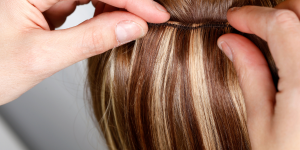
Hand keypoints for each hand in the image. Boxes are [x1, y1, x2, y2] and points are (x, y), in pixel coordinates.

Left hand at [0, 0, 169, 104]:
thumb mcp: (44, 57)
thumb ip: (91, 40)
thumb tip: (133, 26)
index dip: (132, 0)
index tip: (157, 15)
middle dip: (126, 2)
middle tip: (150, 20)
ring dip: (115, 8)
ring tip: (131, 25)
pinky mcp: (49, 3)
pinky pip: (84, 2)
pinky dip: (101, 14)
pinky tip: (108, 25)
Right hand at [217, 0, 299, 148]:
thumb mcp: (261, 123)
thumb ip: (249, 75)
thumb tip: (231, 43)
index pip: (280, 25)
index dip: (251, 16)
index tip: (233, 20)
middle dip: (278, 12)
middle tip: (254, 26)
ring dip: (296, 22)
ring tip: (275, 37)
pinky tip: (293, 55)